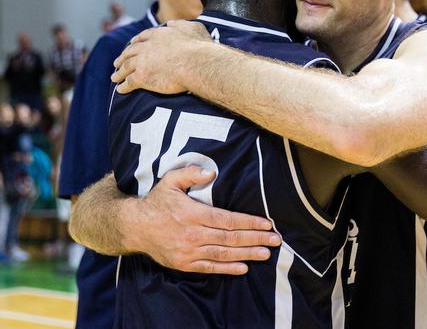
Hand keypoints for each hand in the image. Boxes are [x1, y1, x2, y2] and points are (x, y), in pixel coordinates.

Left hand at [112, 20, 211, 93]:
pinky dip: (124, 86)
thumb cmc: (199, 47)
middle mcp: (147, 47)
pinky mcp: (142, 77)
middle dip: (123, 57)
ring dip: (119, 72)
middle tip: (117, 62)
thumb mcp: (193, 28)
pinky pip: (129, 82)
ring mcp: (142, 62)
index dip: (136, 42)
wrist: (197, 64)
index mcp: (158, 35)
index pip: (142, 37)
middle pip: (130, 52)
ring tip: (115, 77)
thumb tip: (172, 23)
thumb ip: (181, 25)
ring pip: (126, 67)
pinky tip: (121, 89)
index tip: (132, 45)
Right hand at [125, 166, 280, 273]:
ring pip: (223, 254)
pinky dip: (227, 269)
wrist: (134, 227)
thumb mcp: (170, 180)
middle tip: (275, 240)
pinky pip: (209, 267)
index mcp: (192, 214)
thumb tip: (211, 173)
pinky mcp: (184, 263)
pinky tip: (243, 268)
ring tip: (266, 254)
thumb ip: (191, 173)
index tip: (267, 224)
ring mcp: (187, 251)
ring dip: (247, 254)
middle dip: (255, 239)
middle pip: (229, 238)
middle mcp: (191, 234)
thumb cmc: (157, 201)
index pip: (227, 220)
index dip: (249, 222)